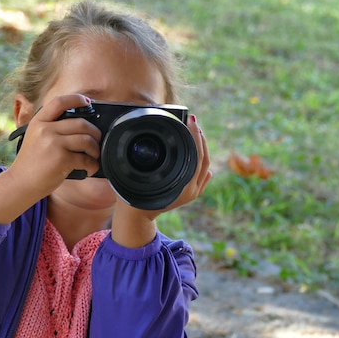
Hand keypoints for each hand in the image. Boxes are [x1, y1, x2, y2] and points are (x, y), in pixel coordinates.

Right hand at [0, 94, 101, 224]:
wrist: (20, 183)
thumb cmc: (32, 162)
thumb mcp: (35, 137)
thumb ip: (52, 128)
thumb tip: (81, 124)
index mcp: (38, 122)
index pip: (59, 102)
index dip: (76, 99)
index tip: (87, 102)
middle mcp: (45, 129)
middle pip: (81, 123)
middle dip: (95, 133)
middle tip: (96, 141)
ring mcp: (53, 143)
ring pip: (87, 140)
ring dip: (96, 149)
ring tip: (94, 156)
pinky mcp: (61, 159)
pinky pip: (86, 159)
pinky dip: (92, 165)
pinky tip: (90, 168)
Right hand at [110, 114, 211, 247]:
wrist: (137, 216)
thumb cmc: (133, 196)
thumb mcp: (134, 177)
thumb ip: (140, 163)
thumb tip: (147, 144)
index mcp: (181, 186)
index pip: (196, 156)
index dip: (195, 136)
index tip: (191, 121)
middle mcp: (190, 190)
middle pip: (204, 158)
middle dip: (200, 137)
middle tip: (193, 121)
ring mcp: (193, 192)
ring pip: (205, 165)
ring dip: (202, 145)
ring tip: (195, 130)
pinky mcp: (193, 192)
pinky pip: (203, 173)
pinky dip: (202, 158)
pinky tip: (198, 147)